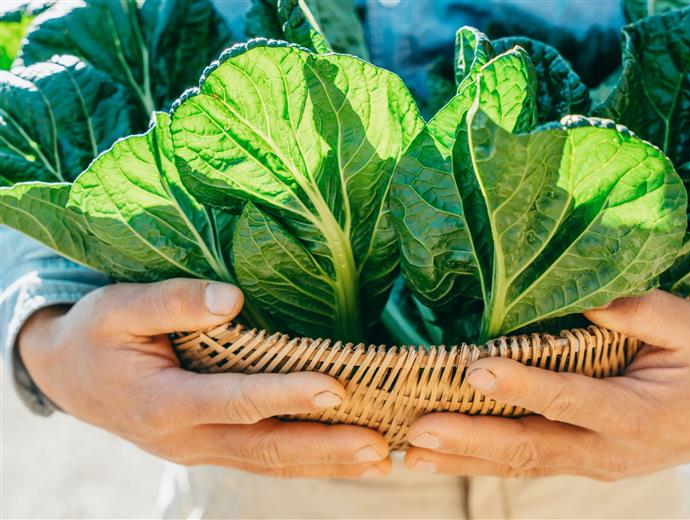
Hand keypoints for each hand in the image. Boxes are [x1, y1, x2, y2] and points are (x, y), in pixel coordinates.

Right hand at [19, 279, 389, 478]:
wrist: (68, 375)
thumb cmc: (96, 334)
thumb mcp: (118, 308)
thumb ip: (172, 301)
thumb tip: (232, 297)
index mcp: (163, 403)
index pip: (237, 401)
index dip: (287, 395)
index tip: (336, 387)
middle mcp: (186, 439)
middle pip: (265, 448)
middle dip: (325, 446)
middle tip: (379, 444)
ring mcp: (200, 450)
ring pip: (271, 463)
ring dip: (327, 463)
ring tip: (380, 460)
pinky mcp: (212, 447)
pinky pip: (264, 461)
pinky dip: (307, 462)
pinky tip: (346, 458)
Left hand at [404, 290, 689, 479]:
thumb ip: (648, 312)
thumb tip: (587, 299)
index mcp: (637, 414)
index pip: (572, 399)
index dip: (526, 387)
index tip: (478, 371)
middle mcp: (606, 449)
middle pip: (532, 447)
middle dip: (472, 439)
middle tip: (419, 430)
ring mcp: (588, 462)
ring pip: (519, 463)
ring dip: (463, 459)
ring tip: (411, 452)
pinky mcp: (575, 462)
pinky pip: (523, 463)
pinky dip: (478, 462)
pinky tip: (436, 457)